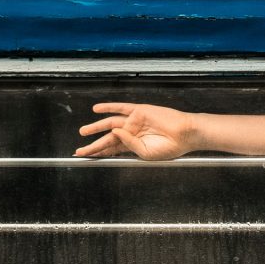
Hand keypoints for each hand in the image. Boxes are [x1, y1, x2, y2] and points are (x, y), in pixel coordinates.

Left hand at [75, 102, 196, 159]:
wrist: (184, 135)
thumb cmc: (169, 148)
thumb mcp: (145, 153)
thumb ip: (128, 144)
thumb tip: (114, 132)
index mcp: (132, 146)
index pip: (111, 149)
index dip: (98, 152)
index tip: (85, 156)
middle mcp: (130, 133)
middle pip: (108, 138)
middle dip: (93, 144)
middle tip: (80, 149)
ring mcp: (134, 121)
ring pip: (110, 123)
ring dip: (96, 126)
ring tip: (84, 131)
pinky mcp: (139, 111)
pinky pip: (121, 108)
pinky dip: (109, 107)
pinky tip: (97, 109)